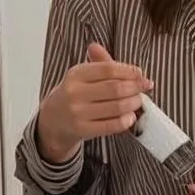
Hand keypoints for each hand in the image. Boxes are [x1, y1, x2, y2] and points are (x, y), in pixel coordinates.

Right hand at [35, 44, 152, 160]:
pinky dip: (126, 121)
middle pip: (115, 88)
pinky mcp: (82, 129)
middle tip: (141, 89)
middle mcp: (74, 92)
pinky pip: (112, 125)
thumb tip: (137, 71)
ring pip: (117, 107)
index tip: (140, 74)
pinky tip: (130, 117)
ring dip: (133, 104)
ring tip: (137, 102)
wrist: (53, 119)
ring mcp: (77, 112)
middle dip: (135, 88)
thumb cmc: (74, 94)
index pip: (108, 69)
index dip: (129, 71)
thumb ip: (106, 65)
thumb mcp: (83, 75)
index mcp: (75, 74)